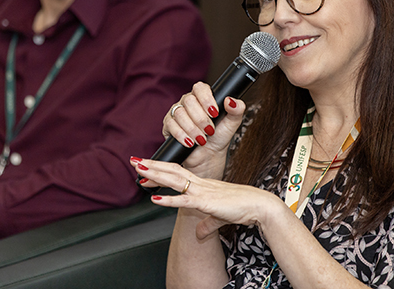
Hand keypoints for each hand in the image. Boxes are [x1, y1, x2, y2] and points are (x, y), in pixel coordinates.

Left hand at [131, 157, 282, 239]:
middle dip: (152, 165)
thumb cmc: (243, 208)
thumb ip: (208, 224)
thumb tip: (200, 233)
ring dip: (155, 175)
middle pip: (171, 171)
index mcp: (203, 184)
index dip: (161, 168)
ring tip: (139, 170)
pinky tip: (154, 199)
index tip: (146, 165)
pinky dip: (168, 200)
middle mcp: (201, 184)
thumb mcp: (220, 217)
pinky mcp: (206, 202)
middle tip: (134, 160)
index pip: (177, 172)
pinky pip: (183, 200)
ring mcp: (202, 191)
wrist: (258, 206)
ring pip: (174, 180)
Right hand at [163, 82, 245, 178]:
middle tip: (210, 130)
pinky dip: (182, 135)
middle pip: (189, 101)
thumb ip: (237, 110)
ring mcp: (176, 112)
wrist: (208, 154)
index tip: (214, 112)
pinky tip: (190, 142)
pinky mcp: (168, 125)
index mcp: (202, 97)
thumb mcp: (232, 123)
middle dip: (201, 119)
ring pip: (180, 114)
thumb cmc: (219, 136)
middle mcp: (188, 102)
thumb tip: (231, 100)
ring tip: (202, 139)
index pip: (200, 88)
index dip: (206, 99)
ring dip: (193, 129)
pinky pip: (171, 125)